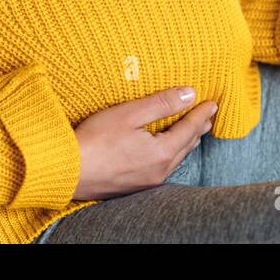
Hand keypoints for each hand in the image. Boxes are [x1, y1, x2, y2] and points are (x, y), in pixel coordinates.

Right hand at [71, 87, 217, 200]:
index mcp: (161, 153)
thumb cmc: (94, 140)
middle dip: (197, 128)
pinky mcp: (134, 186)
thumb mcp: (129, 114)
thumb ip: (162, 104)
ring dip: (185, 142)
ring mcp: (146, 182)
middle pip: (186, 146)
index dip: (201, 113)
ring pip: (175, 159)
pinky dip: (171, 154)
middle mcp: (159, 171)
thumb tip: (189, 94)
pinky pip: (162, 167)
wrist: (65, 170)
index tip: (213, 102)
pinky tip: (165, 151)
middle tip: (207, 116)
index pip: (189, 129)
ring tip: (192, 132)